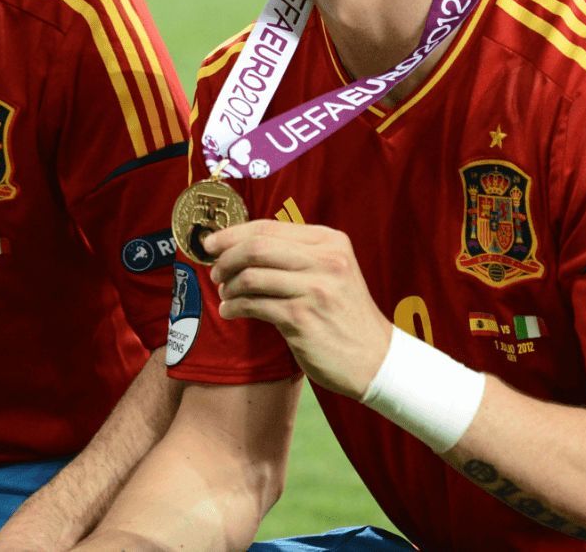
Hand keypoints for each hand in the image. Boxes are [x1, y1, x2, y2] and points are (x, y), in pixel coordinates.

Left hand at [204, 220, 392, 399]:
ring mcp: (315, 289)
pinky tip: (231, 311)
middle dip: (226, 258)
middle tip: (215, 272)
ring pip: (251, 276)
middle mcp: (325, 260)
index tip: (210, 243)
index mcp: (330, 241)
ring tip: (226, 295)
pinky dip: (235, 307)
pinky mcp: (302, 318)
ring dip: (229, 286)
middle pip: (256, 246)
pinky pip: (254, 305)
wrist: (375, 358)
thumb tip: (240, 244)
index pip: (268, 226)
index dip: (232, 234)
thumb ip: (295, 254)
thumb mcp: (331, 271)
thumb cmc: (344, 314)